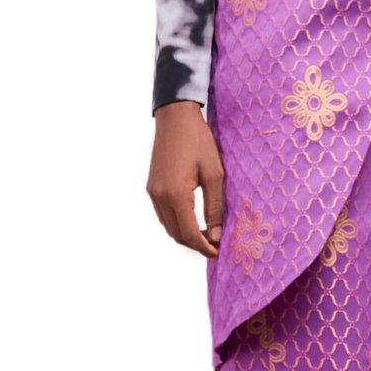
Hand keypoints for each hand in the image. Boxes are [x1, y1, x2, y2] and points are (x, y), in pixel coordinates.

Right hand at [147, 100, 225, 257]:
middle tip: (214, 245)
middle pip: (176, 234)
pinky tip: (192, 219)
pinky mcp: (151, 187)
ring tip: (206, 234)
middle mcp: (160, 197)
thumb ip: (215, 207)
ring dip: (185, 235)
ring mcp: (153, 192)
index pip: (189, 234)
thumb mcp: (214, 174)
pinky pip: (163, 214)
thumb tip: (217, 234)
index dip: (204, 247)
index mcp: (176, 195)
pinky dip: (177, 223)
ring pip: (168, 226)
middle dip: (195, 244)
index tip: (218, 252)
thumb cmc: (198, 141)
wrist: (176, 118)